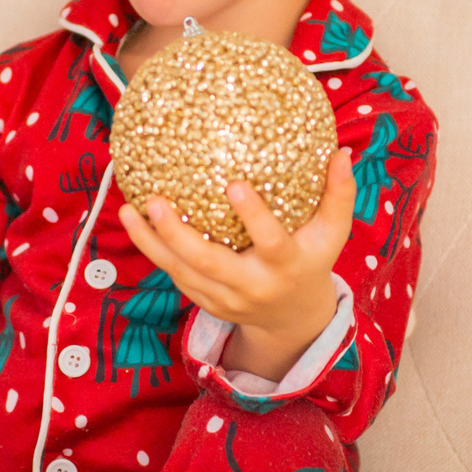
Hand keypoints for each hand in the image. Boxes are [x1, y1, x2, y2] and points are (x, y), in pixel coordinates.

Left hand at [118, 148, 352, 384]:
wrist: (293, 319)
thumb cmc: (312, 260)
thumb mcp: (333, 233)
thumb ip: (340, 194)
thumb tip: (343, 152)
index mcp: (285, 265)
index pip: (270, 241)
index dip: (253, 216)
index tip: (233, 184)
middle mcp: (252, 285)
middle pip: (210, 262)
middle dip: (178, 235)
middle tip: (155, 201)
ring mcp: (225, 298)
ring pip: (181, 272)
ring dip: (151, 242)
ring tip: (128, 209)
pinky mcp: (205, 302)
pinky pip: (175, 275)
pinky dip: (152, 250)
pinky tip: (133, 221)